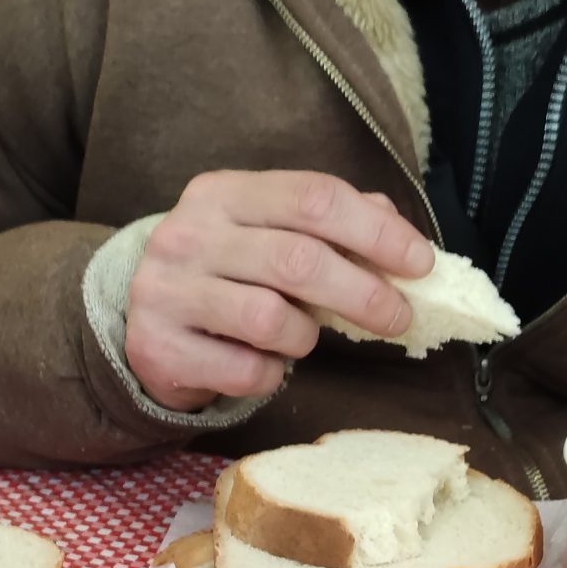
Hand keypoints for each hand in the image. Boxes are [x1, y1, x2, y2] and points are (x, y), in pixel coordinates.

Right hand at [125, 170, 435, 411]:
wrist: (146, 326)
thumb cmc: (226, 278)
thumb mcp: (269, 235)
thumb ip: (333, 226)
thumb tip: (401, 235)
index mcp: (223, 193)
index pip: (313, 198)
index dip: (376, 232)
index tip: (419, 263)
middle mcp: (188, 234)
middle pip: (299, 260)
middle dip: (363, 293)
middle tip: (398, 318)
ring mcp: (168, 291)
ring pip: (272, 319)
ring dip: (305, 338)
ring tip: (299, 338)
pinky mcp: (159, 347)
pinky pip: (245, 370)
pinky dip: (270, 374)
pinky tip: (261, 364)